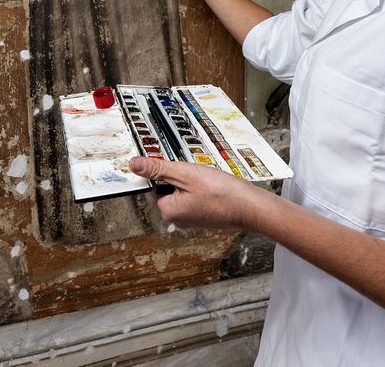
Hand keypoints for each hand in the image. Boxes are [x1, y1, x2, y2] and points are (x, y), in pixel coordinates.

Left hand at [129, 156, 259, 229]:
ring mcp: (192, 219)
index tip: (183, 169)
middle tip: (199, 174)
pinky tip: (215, 187)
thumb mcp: (185, 174)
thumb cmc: (220, 192)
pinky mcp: (204, 216)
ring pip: (185, 191)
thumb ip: (158, 169)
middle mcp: (178, 219)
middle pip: (170, 188)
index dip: (169, 173)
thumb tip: (134, 165)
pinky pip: (196, 197)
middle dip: (183, 177)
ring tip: (209, 181)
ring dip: (194, 182)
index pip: (156, 185)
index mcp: (169, 211)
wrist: (250, 206)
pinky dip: (204, 189)